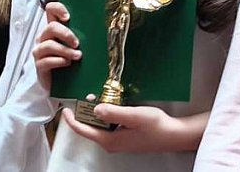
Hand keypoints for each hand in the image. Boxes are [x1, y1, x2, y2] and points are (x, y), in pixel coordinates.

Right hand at [32, 2, 80, 89]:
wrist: (66, 85)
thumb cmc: (73, 61)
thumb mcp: (78, 45)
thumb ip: (81, 34)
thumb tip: (99, 26)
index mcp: (54, 28)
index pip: (51, 10)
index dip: (58, 9)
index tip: (68, 17)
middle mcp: (44, 37)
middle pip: (51, 27)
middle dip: (66, 34)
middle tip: (77, 43)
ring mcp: (40, 51)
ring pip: (49, 45)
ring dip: (65, 50)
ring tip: (77, 56)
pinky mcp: (39, 65)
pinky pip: (46, 61)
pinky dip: (58, 61)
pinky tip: (67, 63)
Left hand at [61, 105, 204, 152]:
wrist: (174, 135)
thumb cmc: (156, 127)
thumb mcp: (134, 115)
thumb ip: (113, 112)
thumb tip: (95, 109)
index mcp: (110, 141)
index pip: (84, 131)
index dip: (72, 120)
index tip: (65, 109)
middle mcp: (111, 143)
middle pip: (91, 128)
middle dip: (86, 112)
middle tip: (87, 95)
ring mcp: (118, 141)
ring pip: (100, 126)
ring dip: (97, 112)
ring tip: (99, 97)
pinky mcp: (125, 136)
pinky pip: (109, 125)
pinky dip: (107, 114)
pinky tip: (113, 104)